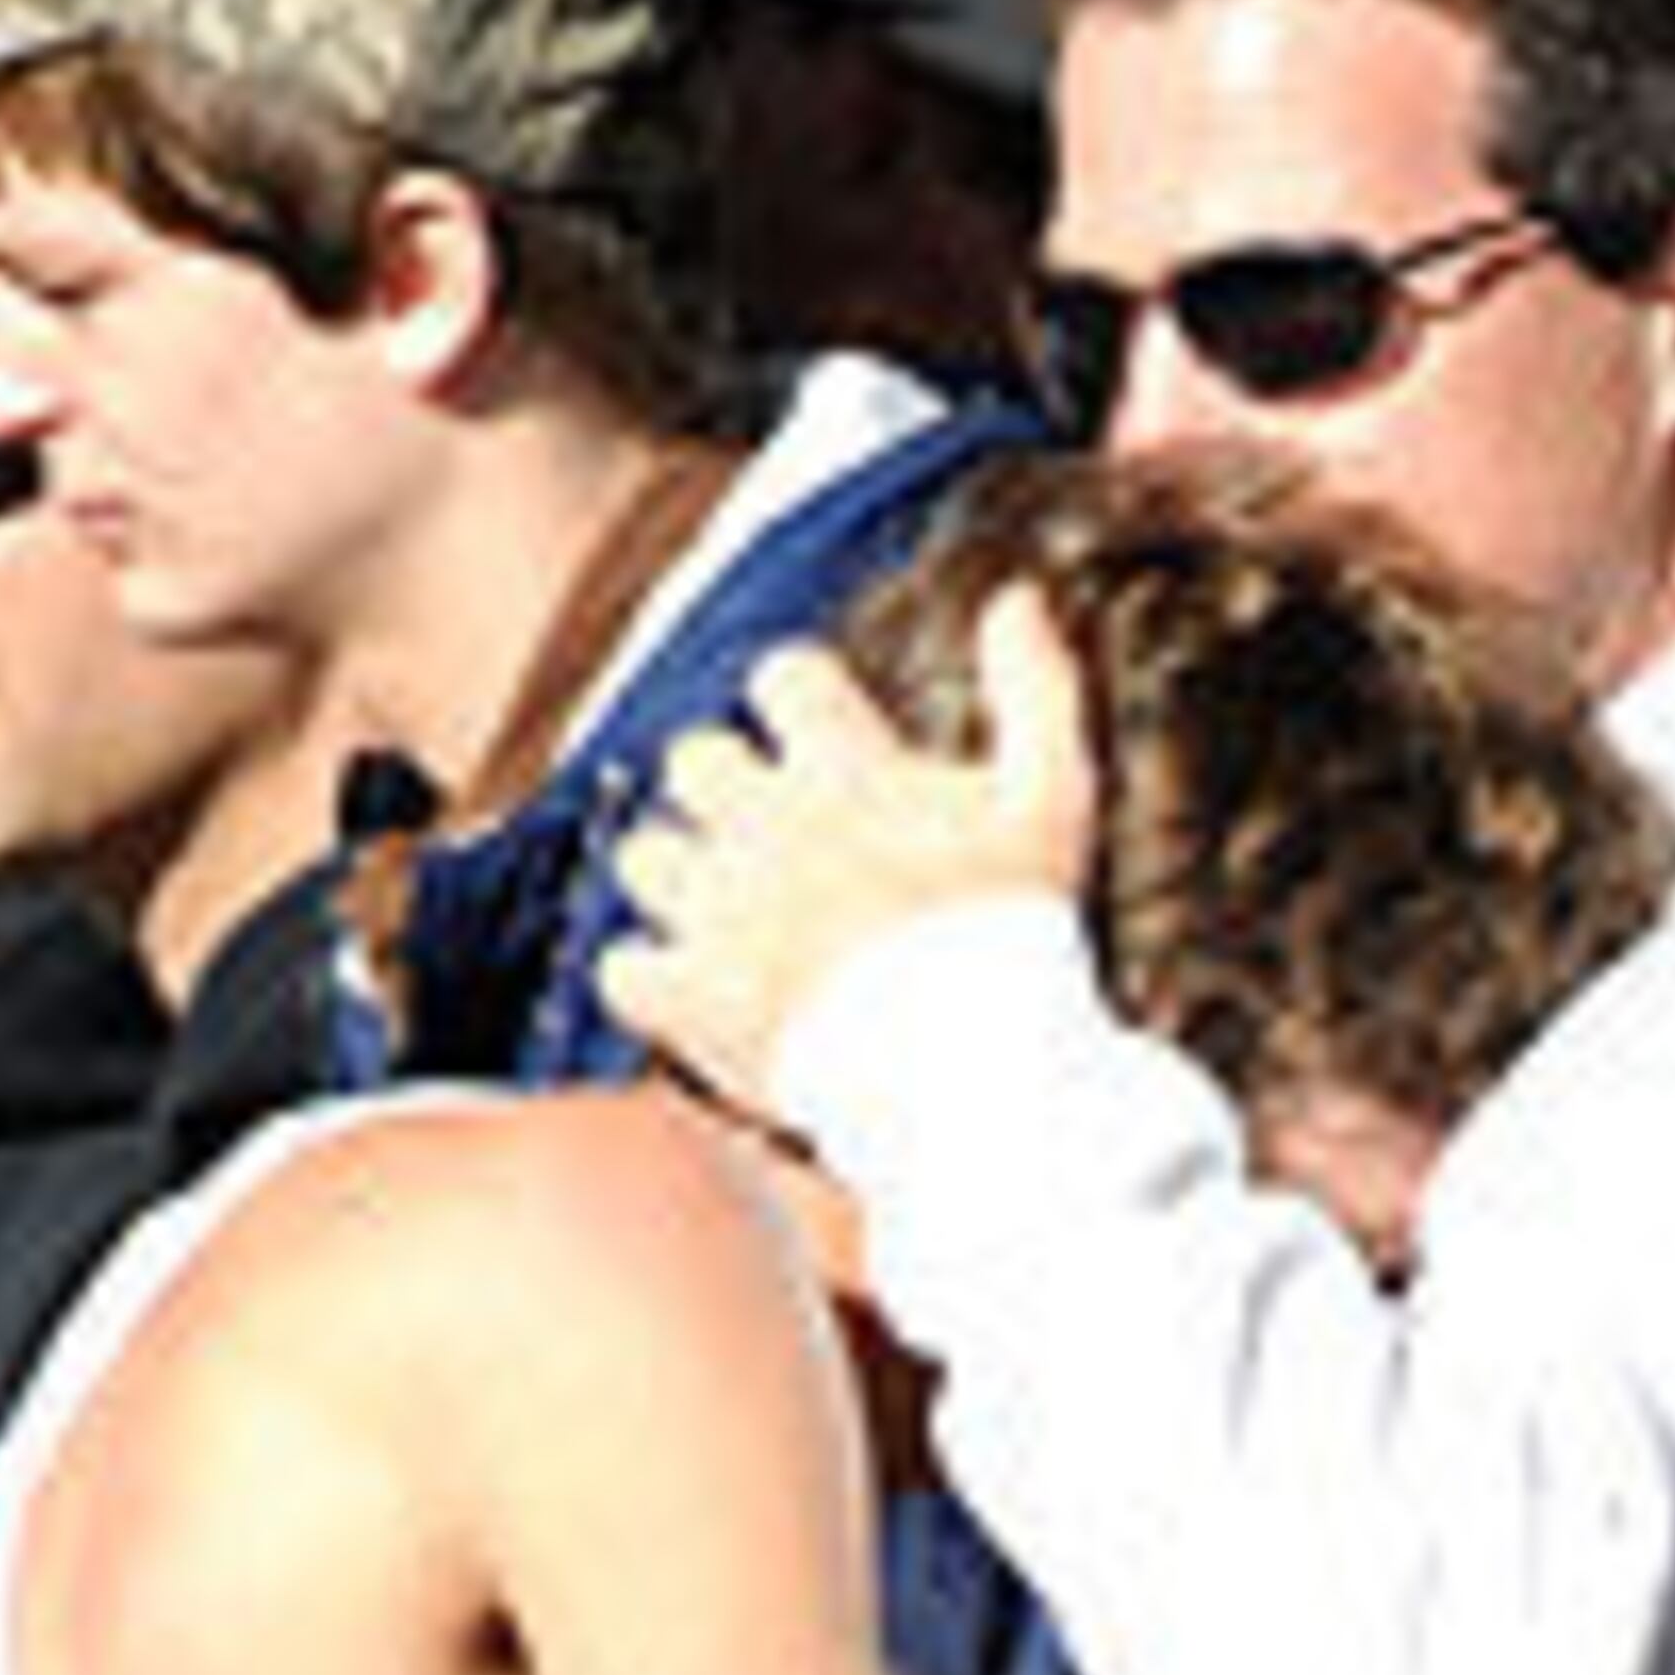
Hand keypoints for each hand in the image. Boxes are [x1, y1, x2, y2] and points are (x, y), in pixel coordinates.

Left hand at [605, 587, 1097, 1122]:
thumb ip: (1038, 691)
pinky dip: (649, 980)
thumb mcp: (1054, 800)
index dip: (797, 710)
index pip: (780, 676)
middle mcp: (763, 822)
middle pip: (693, 758)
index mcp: (842, 765)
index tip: (825, 756)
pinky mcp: (688, 996)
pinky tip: (693, 994)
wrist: (978, 1076)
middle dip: (724, 796)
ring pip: (644, 856)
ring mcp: (717, 910)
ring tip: (729, 927)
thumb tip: (1016, 597)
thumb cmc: (1019, 939)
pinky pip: (621, 967)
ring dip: (678, 883)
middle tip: (772, 852)